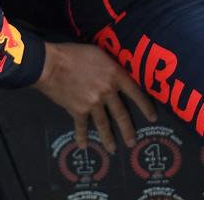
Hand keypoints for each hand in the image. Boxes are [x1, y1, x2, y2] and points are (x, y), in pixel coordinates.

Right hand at [33, 41, 157, 152]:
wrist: (51, 65)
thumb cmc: (75, 54)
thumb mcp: (100, 54)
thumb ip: (111, 67)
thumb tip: (117, 75)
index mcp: (115, 76)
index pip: (135, 93)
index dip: (145, 106)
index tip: (153, 118)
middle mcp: (107, 92)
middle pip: (121, 114)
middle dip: (128, 130)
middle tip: (132, 142)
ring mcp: (93, 103)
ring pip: (104, 124)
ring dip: (108, 138)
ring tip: (113, 149)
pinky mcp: (78, 110)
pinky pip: (82, 127)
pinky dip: (82, 137)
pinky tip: (84, 146)